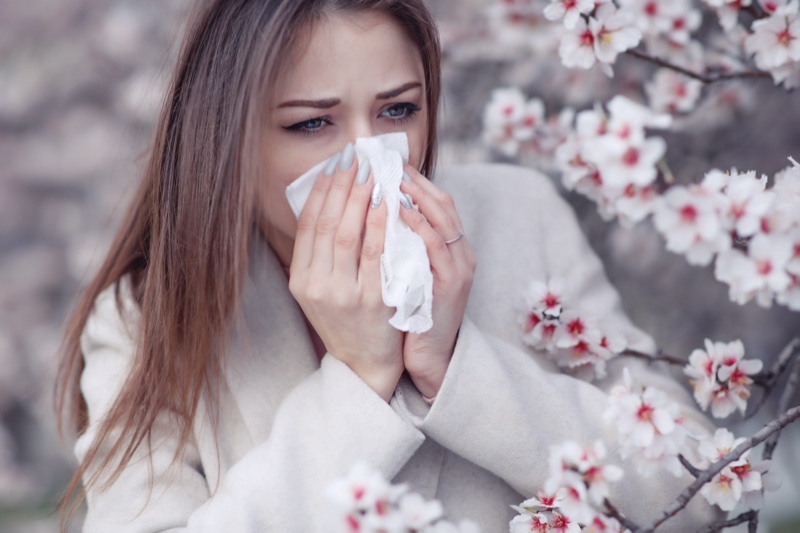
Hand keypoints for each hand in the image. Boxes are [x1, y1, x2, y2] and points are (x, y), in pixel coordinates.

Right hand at [289, 145, 403, 400]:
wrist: (365, 365)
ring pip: (347, 235)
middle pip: (326, 224)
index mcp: (300, 280)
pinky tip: (387, 204)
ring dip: (359, 199)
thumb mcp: (320, 291)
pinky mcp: (371, 301)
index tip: (334, 166)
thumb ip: (320, 255)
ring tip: (371, 174)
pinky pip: (375, 255)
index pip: (307, 226)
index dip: (320, 192)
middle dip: (341, 187)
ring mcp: (343, 294)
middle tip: (355, 159)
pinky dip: (380, 226)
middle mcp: (316, 286)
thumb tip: (328, 204)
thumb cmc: (346, 321)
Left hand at [399, 165, 476, 398]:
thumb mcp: (408, 274)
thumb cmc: (412, 316)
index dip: (413, 179)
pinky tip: (397, 208)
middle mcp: (460, 254)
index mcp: (450, 250)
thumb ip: (400, 246)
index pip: (436, 203)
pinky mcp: (451, 286)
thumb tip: (372, 216)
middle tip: (385, 158)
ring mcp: (458, 269)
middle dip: (413, 178)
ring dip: (415, 192)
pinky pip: (435, 247)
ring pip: (442, 219)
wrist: (428, 359)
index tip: (385, 161)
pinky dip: (418, 223)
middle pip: (443, 203)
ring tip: (389, 174)